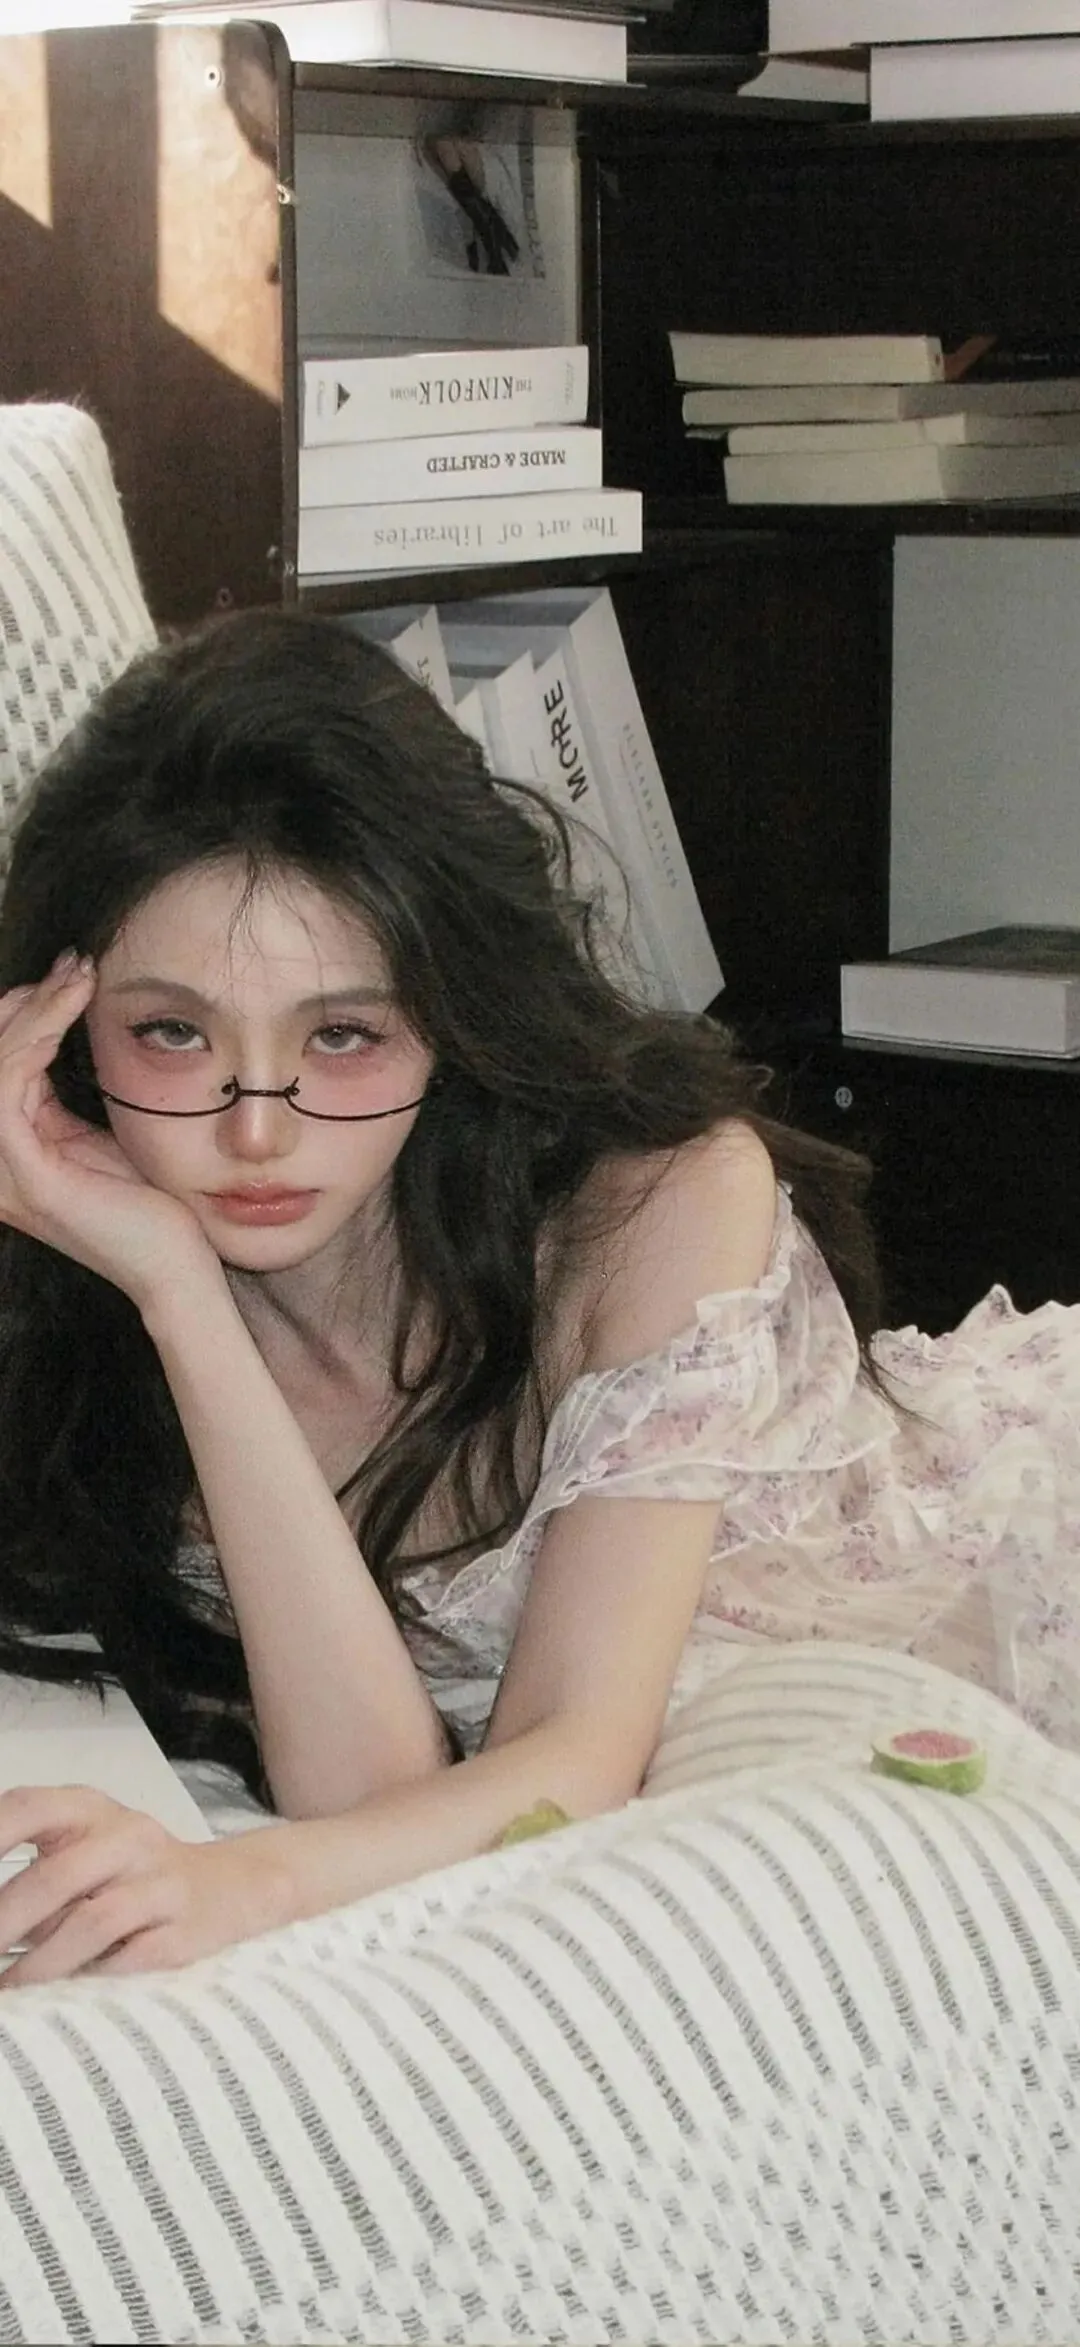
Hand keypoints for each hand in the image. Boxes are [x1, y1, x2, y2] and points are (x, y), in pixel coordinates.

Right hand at [0, 952, 220, 1309]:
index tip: (74, 971)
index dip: (26, 1009)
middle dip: (25, 1000)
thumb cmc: (154, 1204)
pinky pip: (9, 1084)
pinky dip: (37, 1034)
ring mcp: (2, 1172)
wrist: (177, 1267)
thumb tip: (74, 1019)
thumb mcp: (105, 1131)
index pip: (0, 1061)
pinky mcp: (23, 1175)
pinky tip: (72, 1008)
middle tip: (76, 966)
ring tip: (79, 977)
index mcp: (14, 1147)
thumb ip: (77, 1091)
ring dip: (33, 1008)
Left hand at [0, 1786, 293, 1986]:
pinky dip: (90, 1981)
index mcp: (90, 1810)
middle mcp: (127, 1836)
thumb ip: (34, 1874)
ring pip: (92, 1921)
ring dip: (38, 1964)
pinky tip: (65, 1998)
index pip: (27, 1808)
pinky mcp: (184, 1932)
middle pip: (55, 1876)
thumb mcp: (83, 1850)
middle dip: (2, 1923)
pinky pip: (131, 1960)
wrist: (232, 1885)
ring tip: (7, 1989)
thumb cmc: (133, 1873)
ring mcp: (160, 1882)